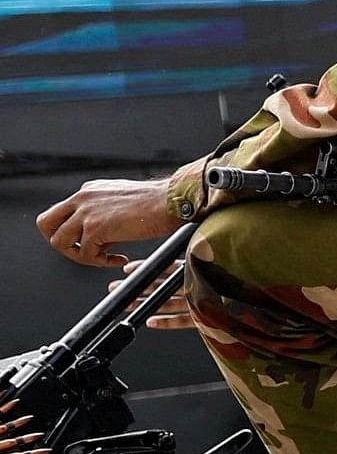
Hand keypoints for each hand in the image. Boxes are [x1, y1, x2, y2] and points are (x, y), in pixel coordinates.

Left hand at [36, 179, 177, 269]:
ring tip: (104, 257)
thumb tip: (101, 234)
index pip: (62, 213)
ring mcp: (86, 212)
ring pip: (59, 242)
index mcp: (89, 191)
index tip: (95, 242)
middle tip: (82, 252)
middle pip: (46, 224)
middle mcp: (82, 198)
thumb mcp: (124, 201)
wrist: (174, 201)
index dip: (74, 232)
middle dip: (60, 242)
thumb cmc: (161, 203)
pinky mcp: (95, 228)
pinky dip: (101, 262)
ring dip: (80, 256)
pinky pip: (85, 254)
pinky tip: (118, 258)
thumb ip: (105, 212)